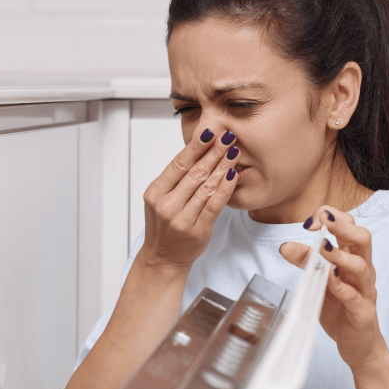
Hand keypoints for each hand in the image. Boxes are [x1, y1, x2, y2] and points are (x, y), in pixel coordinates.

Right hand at [140, 128, 239, 270]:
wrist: (163, 257)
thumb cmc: (164, 226)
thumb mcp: (160, 199)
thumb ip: (175, 179)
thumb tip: (198, 149)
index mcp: (155, 193)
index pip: (178, 164)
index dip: (196, 147)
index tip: (210, 132)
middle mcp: (167, 205)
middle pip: (195, 172)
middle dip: (214, 152)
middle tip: (228, 136)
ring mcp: (182, 219)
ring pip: (207, 186)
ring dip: (223, 166)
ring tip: (234, 151)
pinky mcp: (198, 230)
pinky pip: (215, 204)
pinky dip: (225, 188)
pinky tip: (233, 174)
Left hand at [279, 206, 388, 371]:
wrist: (358, 345)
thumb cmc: (340, 309)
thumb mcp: (318, 282)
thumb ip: (306, 263)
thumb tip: (285, 246)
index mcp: (353, 259)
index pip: (350, 227)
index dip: (333, 217)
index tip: (312, 219)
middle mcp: (363, 271)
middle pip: (363, 239)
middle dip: (343, 225)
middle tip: (324, 219)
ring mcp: (365, 291)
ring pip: (361, 266)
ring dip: (341, 255)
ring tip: (324, 248)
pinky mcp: (363, 312)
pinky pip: (355, 297)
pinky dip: (342, 287)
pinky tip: (329, 280)